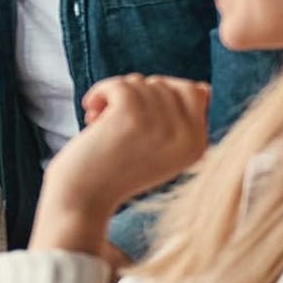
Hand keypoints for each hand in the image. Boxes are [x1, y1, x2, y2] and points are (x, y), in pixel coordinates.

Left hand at [33, 75, 209, 253]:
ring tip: (100, 121)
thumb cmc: (114, 172)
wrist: (84, 200)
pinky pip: (120, 84)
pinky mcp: (131, 117)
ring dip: (114, 96)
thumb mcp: (160, 151)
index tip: (138, 111)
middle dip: (135, 94)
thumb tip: (198, 86)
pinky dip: (100, 92)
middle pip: (165, 84)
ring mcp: (161, 126)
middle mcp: (186, 136)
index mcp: (198, 145)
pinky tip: (90, 112)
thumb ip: (178, 122)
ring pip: (140, 83)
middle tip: (113, 119)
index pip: (197, 91)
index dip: (162, 92)